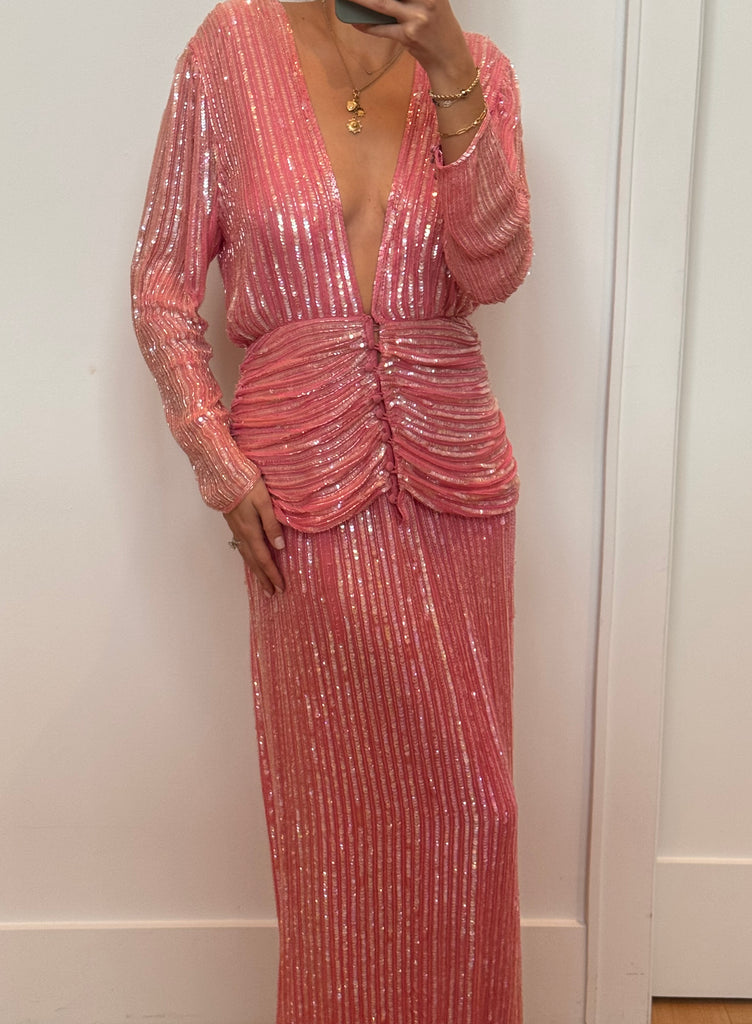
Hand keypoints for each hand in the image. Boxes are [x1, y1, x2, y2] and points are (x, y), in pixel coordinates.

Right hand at [224, 480, 285, 596]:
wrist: (223, 474)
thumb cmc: (246, 484)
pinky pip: (242, 547)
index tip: (280, 588)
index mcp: (251, 531)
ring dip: (255, 571)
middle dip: (263, 578)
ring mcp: (235, 529)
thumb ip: (271, 524)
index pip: (264, 558)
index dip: (272, 574)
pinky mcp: (233, 524)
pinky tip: (251, 559)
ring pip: (246, 556)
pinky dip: (248, 559)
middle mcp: (242, 534)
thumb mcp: (264, 502)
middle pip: (254, 562)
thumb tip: (280, 547)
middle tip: (271, 594)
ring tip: (262, 582)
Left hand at [350, 0, 472, 81]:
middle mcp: (425, 0)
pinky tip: (358, 22)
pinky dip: (368, 26)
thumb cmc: (441, 32)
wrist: (451, 60)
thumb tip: (382, 1)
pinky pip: (383, 29)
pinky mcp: (408, 36)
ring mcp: (416, 18)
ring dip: (361, 1)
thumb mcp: (434, 4)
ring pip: (381, 4)